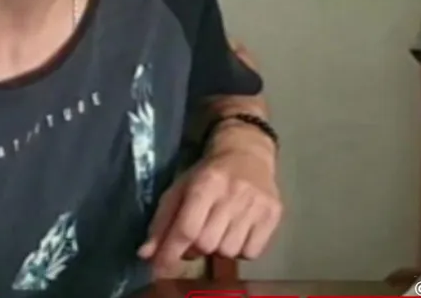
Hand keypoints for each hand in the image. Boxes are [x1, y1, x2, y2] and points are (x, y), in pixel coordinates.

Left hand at [138, 145, 282, 272]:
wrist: (248, 152)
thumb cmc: (209, 173)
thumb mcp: (180, 189)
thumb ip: (162, 222)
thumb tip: (146, 255)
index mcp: (206, 183)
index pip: (186, 229)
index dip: (170, 253)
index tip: (159, 268)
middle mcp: (234, 193)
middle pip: (207, 244)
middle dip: (196, 248)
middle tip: (197, 236)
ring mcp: (257, 204)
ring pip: (229, 251)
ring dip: (219, 249)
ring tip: (220, 231)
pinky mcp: (274, 213)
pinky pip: (252, 252)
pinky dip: (241, 250)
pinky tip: (238, 232)